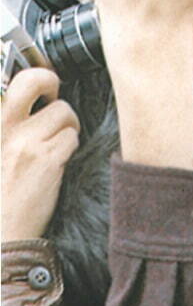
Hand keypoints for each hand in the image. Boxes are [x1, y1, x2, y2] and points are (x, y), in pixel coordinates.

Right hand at [0, 68, 79, 241]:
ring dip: (66, 127)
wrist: (1, 229)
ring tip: (53, 146)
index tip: (44, 86)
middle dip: (50, 81)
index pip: (14, 81)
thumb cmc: (1, 189)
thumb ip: (11, 124)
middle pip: (34, 80)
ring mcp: (25, 142)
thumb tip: (37, 97)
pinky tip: (56, 162)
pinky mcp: (46, 158)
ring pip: (64, 112)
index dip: (35, 77)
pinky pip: (71, 136)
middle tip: (53, 95)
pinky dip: (70, 147)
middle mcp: (3, 127)